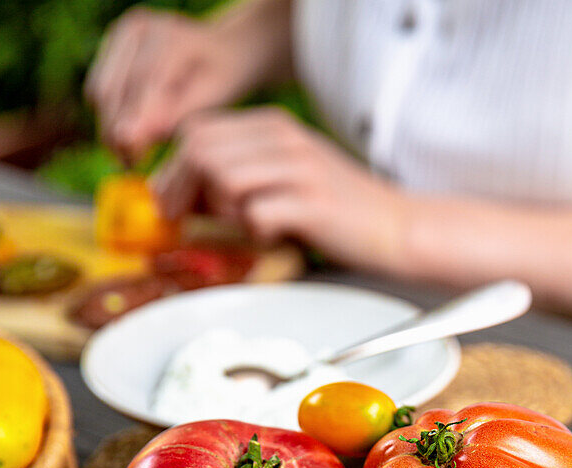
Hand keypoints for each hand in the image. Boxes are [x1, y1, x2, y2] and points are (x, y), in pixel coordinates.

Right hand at [86, 8, 239, 160]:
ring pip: (100, 91)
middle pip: (111, 89)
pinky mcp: (113, 47)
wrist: (222, 52)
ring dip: (109, 127)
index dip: (133, 127)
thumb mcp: (209, 100)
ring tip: (130, 156)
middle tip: (130, 165)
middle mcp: (139, 27)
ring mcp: (122, 34)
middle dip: (116, 132)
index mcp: (170, 37)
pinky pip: (99, 88)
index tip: (133, 163)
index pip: (140, 86)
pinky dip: (109, 116)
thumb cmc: (222, 80)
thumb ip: (172, 116)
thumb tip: (128, 138)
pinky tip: (130, 136)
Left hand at [151, 108, 408, 273]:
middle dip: (182, 189)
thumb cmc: (340, 211)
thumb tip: (186, 193)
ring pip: (222, 178)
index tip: (173, 201)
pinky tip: (271, 238)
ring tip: (240, 225)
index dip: (174, 169)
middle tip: (186, 220)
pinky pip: (255, 215)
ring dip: (218, 209)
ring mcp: (298, 170)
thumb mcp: (288, 176)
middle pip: (201, 150)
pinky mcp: (311, 205)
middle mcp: (284, 139)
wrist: (398, 227)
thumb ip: (243, 174)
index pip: (198, 131)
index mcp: (274, 126)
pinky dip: (252, 233)